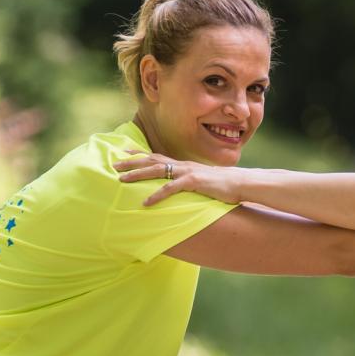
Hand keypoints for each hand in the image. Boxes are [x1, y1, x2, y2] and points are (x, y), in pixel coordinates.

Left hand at [114, 151, 246, 205]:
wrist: (241, 184)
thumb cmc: (223, 186)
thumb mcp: (202, 181)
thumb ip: (189, 182)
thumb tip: (180, 188)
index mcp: (183, 164)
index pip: (157, 156)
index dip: (140, 154)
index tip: (123, 153)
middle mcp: (182, 165)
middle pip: (152, 161)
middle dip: (131, 162)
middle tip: (113, 165)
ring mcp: (188, 172)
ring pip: (157, 171)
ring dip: (137, 175)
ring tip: (121, 181)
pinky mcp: (193, 182)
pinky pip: (170, 188)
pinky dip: (156, 195)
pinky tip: (145, 202)